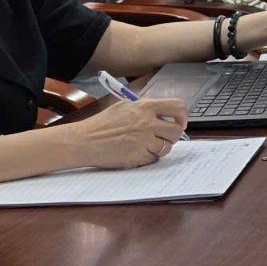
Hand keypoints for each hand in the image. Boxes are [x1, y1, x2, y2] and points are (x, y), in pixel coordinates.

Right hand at [67, 100, 187, 169]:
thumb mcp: (124, 107)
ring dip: (160, 147)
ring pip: (167, 147)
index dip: (182, 115)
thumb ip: (145, 109)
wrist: (84, 141)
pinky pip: (153, 158)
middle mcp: (148, 124)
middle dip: (174, 135)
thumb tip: (163, 114)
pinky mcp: (138, 157)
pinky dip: (149, 157)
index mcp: (145, 107)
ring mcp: (144, 142)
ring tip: (147, 144)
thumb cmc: (101, 124)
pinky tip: (137, 152)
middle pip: (177, 131)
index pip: (178, 106)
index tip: (179, 121)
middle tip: (165, 137)